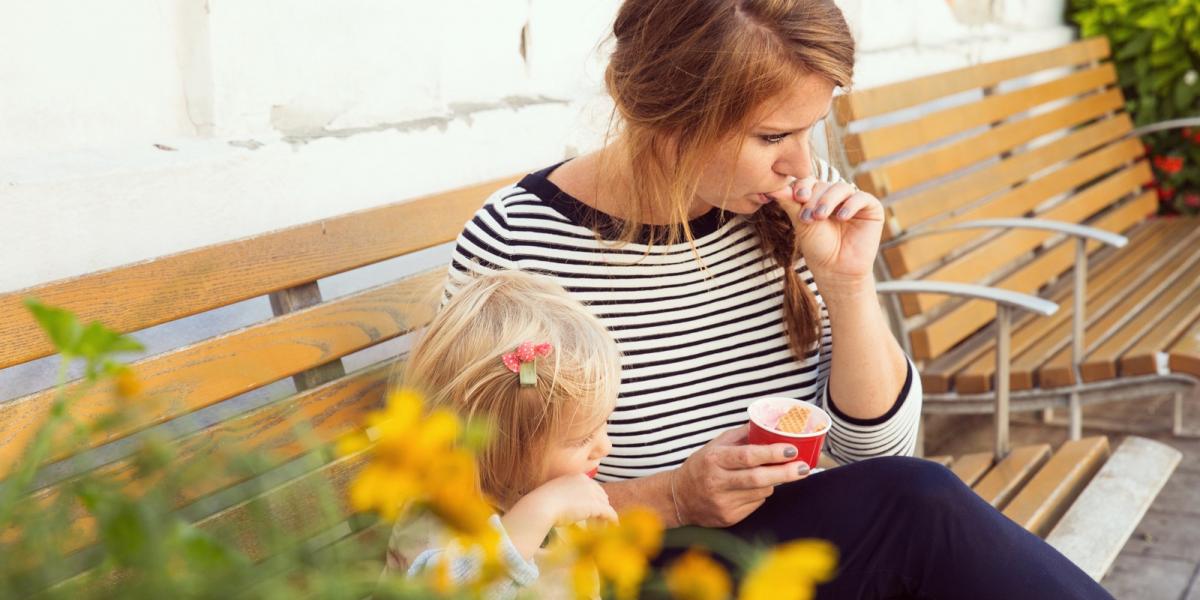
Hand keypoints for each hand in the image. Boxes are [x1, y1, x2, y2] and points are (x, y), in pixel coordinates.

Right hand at [527, 473, 618, 525]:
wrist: (542, 505)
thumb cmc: (543, 502)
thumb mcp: (555, 493)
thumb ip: (565, 495)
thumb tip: (569, 505)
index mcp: (577, 477)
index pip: (592, 487)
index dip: (593, 499)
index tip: (592, 510)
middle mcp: (587, 482)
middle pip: (600, 495)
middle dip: (600, 507)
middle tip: (598, 520)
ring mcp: (592, 493)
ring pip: (605, 504)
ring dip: (604, 515)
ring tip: (602, 527)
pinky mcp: (595, 505)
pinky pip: (609, 512)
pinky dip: (613, 519)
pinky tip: (614, 526)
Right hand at [673, 425, 811, 526]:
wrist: (679, 498)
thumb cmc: (701, 467)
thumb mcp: (715, 446)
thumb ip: (741, 435)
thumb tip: (768, 423)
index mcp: (714, 459)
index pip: (747, 456)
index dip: (772, 453)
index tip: (791, 450)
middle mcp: (717, 482)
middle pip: (758, 478)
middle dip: (785, 473)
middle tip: (804, 468)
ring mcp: (723, 502)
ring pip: (761, 491)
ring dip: (771, 481)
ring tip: (767, 474)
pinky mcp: (729, 517)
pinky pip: (756, 504)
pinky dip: (760, 494)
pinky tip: (750, 489)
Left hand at [770, 177, 884, 287]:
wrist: (836, 269)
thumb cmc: (817, 247)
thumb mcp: (801, 223)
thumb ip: (790, 204)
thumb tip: (771, 189)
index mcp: (817, 196)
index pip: (810, 181)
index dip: (803, 186)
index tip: (796, 197)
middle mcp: (835, 195)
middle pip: (824, 185)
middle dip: (814, 199)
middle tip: (807, 217)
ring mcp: (853, 200)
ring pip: (841, 188)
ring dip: (828, 201)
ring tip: (820, 217)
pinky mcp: (871, 208)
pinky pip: (862, 198)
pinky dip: (851, 205)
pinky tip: (842, 217)